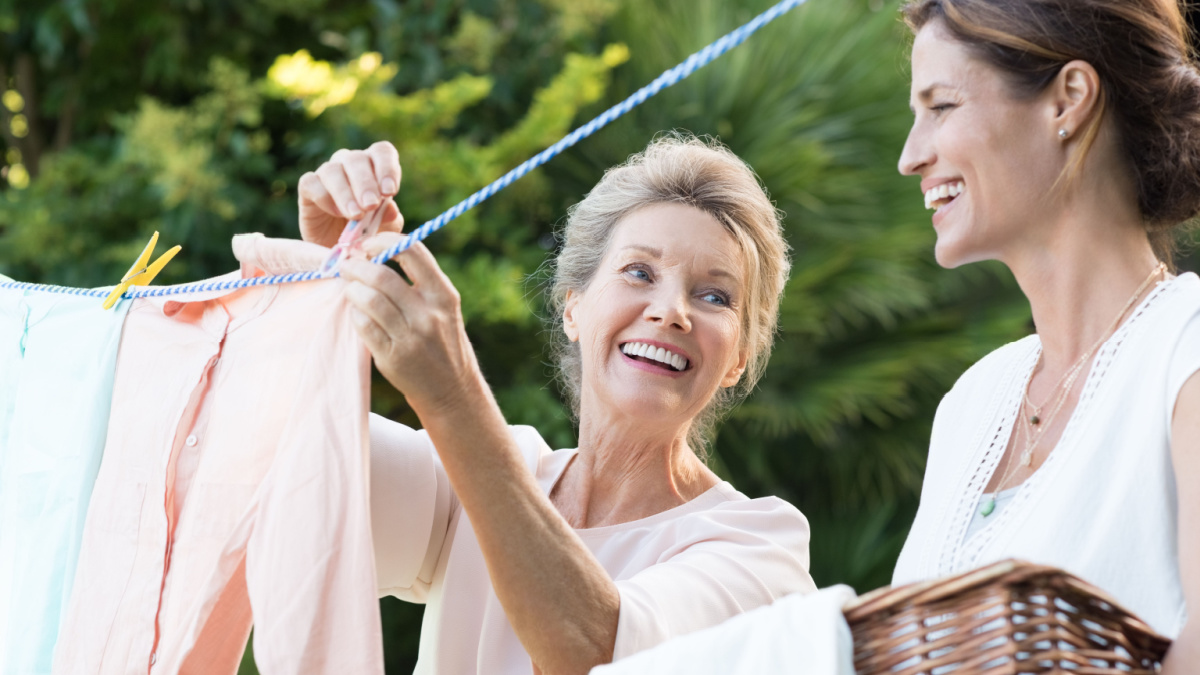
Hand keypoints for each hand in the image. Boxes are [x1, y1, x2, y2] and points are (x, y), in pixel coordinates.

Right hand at [297, 141, 404, 246]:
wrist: (340, 249)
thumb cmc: (367, 232)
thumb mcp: (384, 228)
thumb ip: (389, 218)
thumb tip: (392, 210)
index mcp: (375, 167)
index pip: (382, 152)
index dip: (387, 168)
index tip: (390, 191)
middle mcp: (350, 164)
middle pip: (356, 159)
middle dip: (365, 183)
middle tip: (371, 205)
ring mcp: (327, 173)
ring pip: (332, 170)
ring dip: (345, 192)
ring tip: (355, 215)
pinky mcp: (308, 187)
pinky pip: (311, 183)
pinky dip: (323, 197)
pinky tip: (335, 213)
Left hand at [341, 239, 483, 415]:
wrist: (452, 390)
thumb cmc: (442, 340)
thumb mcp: (443, 308)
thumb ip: (419, 281)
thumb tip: (376, 252)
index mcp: (444, 295)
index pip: (412, 251)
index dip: (384, 242)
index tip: (368, 245)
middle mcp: (429, 314)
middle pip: (382, 276)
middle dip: (357, 266)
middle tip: (347, 265)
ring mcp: (410, 337)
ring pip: (368, 300)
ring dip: (351, 289)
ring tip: (349, 288)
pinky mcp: (393, 357)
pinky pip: (363, 325)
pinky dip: (355, 314)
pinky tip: (356, 312)